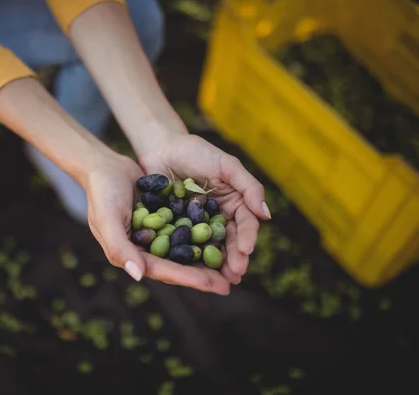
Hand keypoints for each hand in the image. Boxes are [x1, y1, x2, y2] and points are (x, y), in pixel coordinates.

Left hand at [137, 132, 271, 289]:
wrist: (161, 147)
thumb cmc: (196, 152)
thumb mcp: (226, 165)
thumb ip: (248, 186)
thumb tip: (267, 215)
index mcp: (233, 204)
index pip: (244, 225)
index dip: (246, 239)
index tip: (246, 251)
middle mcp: (217, 218)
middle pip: (228, 242)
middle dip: (233, 259)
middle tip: (234, 275)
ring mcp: (196, 226)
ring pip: (208, 249)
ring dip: (215, 267)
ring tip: (219, 281)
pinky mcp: (174, 229)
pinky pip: (183, 246)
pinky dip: (188, 260)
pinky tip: (190, 273)